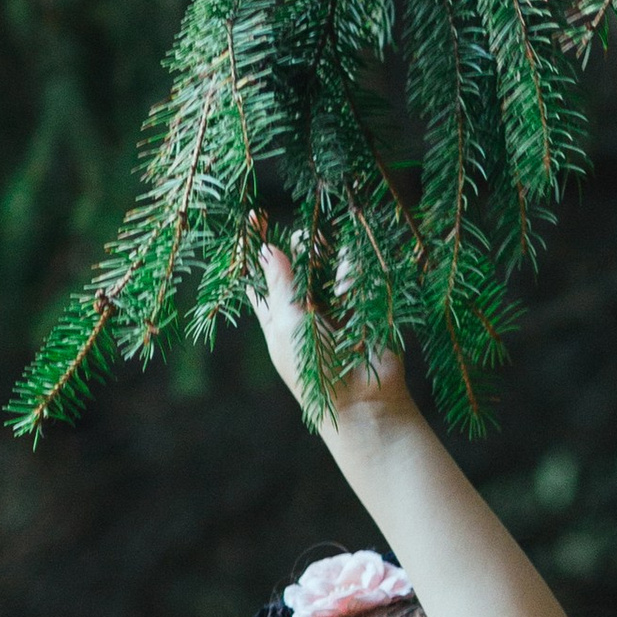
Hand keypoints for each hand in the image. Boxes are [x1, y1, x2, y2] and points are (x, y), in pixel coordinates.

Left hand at [254, 242, 412, 430]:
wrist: (361, 399)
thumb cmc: (313, 369)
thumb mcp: (286, 323)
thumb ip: (279, 283)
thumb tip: (267, 249)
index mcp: (278, 321)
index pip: (263, 280)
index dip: (257, 251)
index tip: (253, 217)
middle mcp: (305, 312)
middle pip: (298, 265)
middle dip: (299, 248)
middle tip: (302, 236)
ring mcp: (335, 308)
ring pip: (327, 264)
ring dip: (326, 258)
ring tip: (326, 260)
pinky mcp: (363, 305)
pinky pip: (355, 274)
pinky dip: (350, 274)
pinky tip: (347, 291)